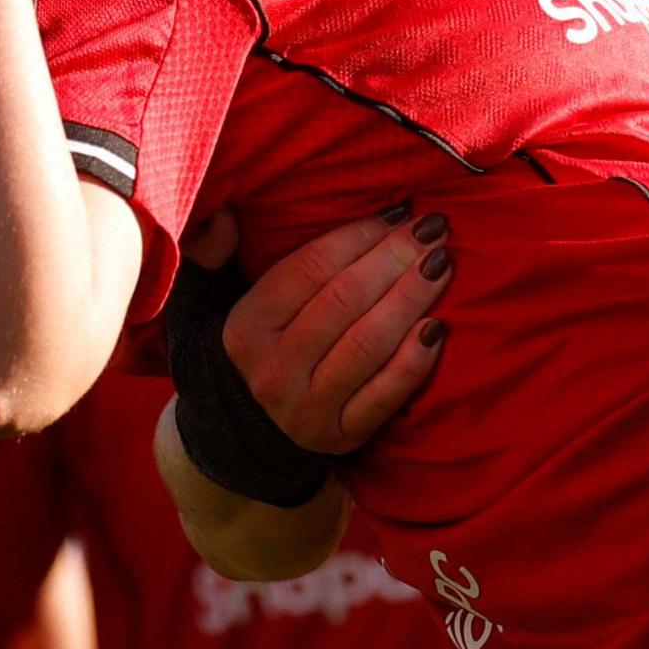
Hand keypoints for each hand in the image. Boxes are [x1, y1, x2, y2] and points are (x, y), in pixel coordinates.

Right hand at [224, 206, 455, 454]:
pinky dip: (416, 360)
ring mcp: (308, 409)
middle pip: (345, 302)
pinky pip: (387, 395)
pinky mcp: (341, 437)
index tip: (399, 211)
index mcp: (245, 330)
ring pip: (369, 344)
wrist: (243, 436)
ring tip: (441, 265)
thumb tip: (220, 215)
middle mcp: (273, 371)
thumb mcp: (207, 304)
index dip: (359, 236)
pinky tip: (438, 327)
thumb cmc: (248, 349)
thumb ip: (211, 256)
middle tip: (433, 230)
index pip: (308, 270)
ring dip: (412, 299)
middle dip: (395, 258)